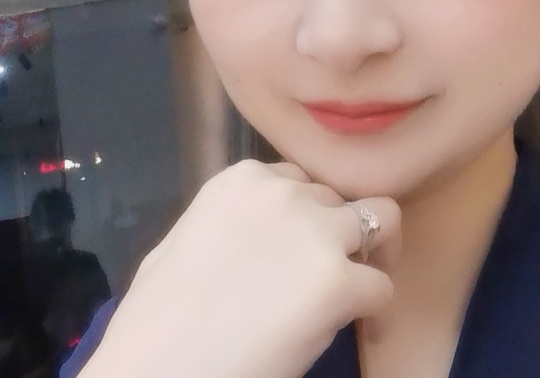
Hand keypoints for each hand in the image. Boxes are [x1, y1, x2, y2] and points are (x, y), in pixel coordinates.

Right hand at [79, 160, 400, 377]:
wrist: (158, 369)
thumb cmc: (157, 320)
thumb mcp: (183, 244)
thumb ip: (230, 224)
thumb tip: (252, 239)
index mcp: (242, 180)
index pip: (297, 180)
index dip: (304, 215)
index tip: (300, 245)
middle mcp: (285, 192)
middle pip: (336, 200)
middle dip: (334, 232)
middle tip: (327, 272)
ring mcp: (316, 232)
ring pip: (381, 220)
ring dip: (372, 253)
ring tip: (361, 284)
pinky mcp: (339, 280)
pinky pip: (382, 286)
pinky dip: (375, 309)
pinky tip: (361, 327)